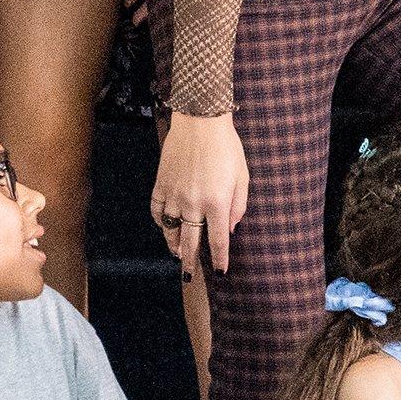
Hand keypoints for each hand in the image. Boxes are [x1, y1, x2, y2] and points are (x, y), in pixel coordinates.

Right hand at [151, 113, 248, 274]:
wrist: (200, 121)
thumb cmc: (227, 147)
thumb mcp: (243, 176)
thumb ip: (238, 206)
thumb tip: (230, 228)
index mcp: (217, 204)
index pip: (218, 241)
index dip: (219, 259)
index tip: (219, 272)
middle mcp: (194, 204)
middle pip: (190, 243)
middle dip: (191, 263)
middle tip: (190, 278)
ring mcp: (175, 195)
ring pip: (171, 230)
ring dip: (174, 245)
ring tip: (177, 254)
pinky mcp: (161, 185)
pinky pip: (157, 211)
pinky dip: (160, 222)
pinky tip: (166, 227)